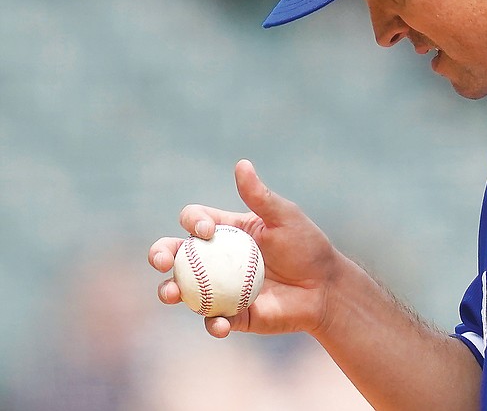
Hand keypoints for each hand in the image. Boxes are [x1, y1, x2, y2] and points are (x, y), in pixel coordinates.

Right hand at [148, 159, 339, 337]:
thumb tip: (241, 164)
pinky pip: (213, 321)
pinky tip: (220, 324)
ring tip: (169, 293)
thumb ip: (260, 196)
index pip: (196, 221)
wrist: (325, 289)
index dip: (192, 222)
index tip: (206, 230)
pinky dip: (213, 324)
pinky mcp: (232, 316)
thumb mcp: (285, 218)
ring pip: (183, 290)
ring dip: (169, 291)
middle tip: (161, 260)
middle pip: (176, 255)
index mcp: (227, 232)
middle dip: (160, 254)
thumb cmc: (307, 247)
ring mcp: (221, 289)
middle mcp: (216, 260)